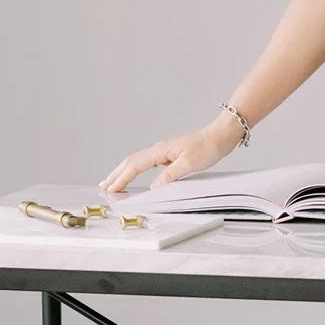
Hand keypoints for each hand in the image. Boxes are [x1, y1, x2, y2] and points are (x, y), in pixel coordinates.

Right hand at [101, 119, 236, 194]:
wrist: (221, 135)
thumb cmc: (208, 146)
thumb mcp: (190, 164)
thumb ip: (170, 175)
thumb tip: (154, 186)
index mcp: (161, 151)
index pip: (135, 166)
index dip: (121, 178)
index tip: (110, 189)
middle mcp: (159, 150)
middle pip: (131, 162)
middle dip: (116, 175)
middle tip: (103, 186)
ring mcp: (164, 152)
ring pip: (137, 162)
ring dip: (123, 172)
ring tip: (112, 182)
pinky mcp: (170, 155)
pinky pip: (147, 164)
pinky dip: (136, 170)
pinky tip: (135, 175)